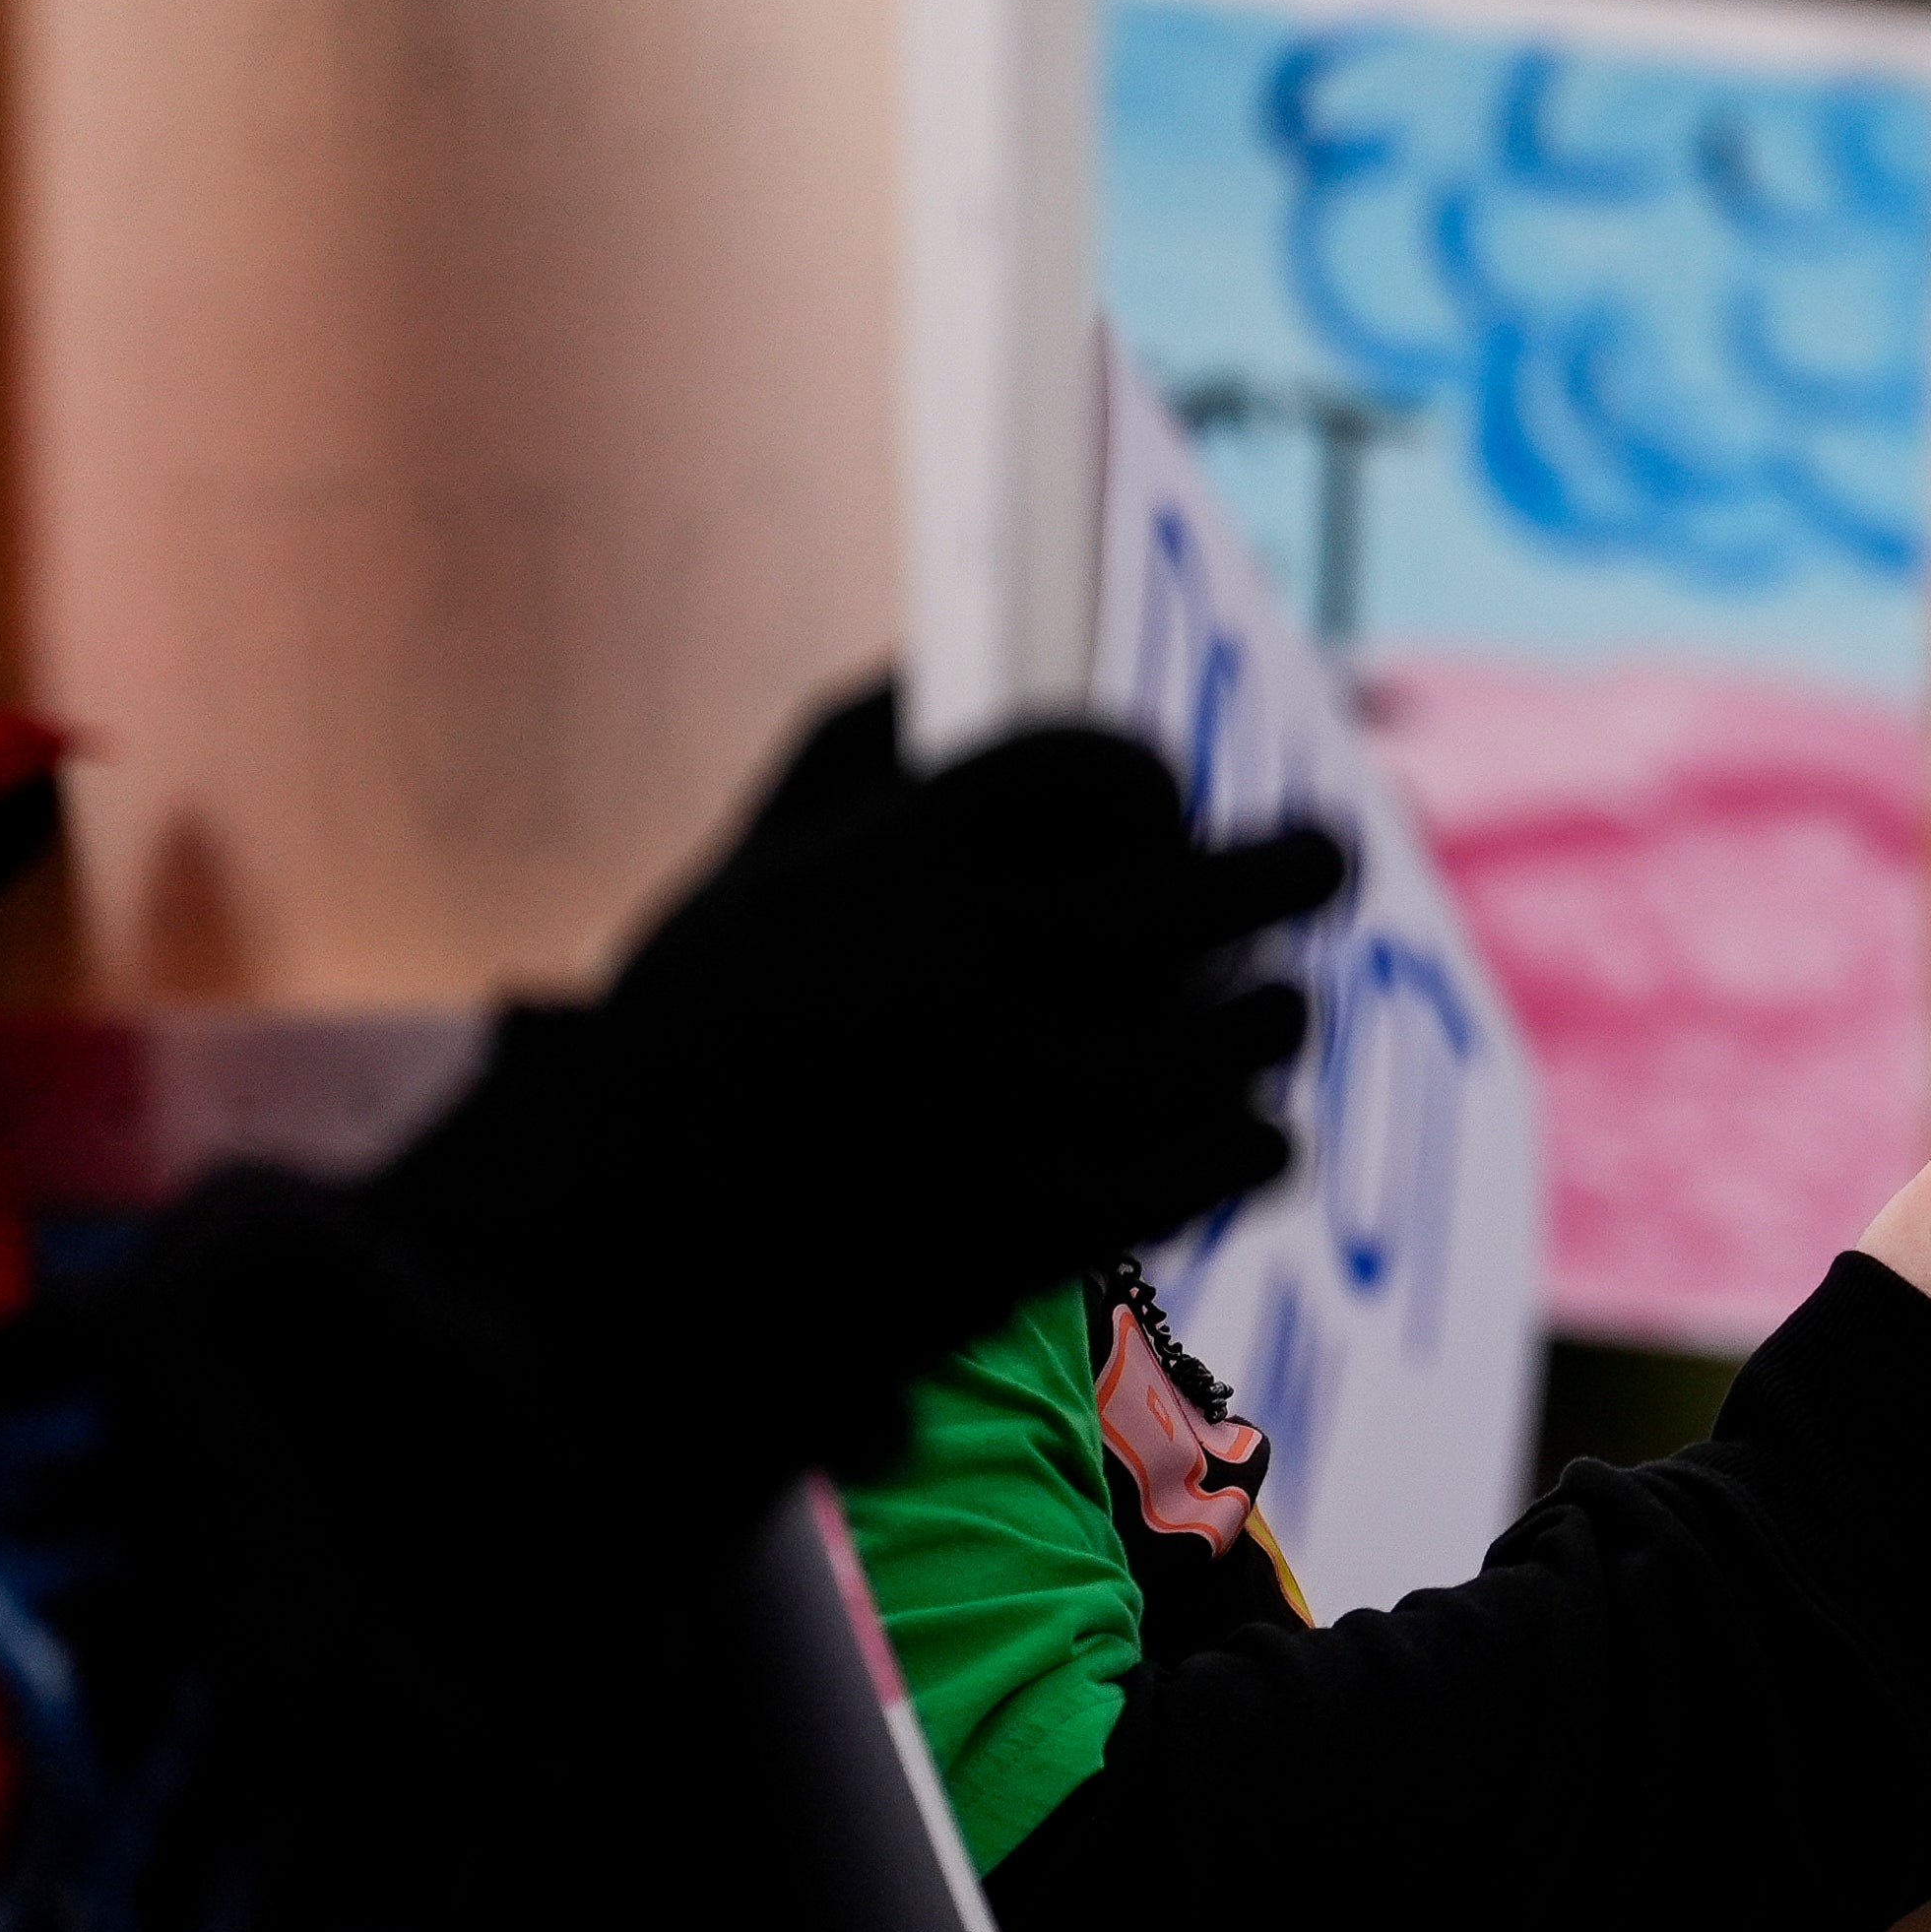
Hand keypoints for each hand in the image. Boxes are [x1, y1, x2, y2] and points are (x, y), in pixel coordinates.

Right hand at [388, 684, 1348, 1391]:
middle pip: (1232, 881)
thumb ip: (852, 754)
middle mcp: (981, 955)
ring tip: (1266, 1016)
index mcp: (901, 854)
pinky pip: (1237, 1149)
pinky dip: (1248, 1137)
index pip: (1107, 763)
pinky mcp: (1059, 1220)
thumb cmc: (679, 1057)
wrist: (606, 1271)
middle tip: (1325, 864)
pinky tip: (1236, 1131)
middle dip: (1297, 868)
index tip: (1165, 808)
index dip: (1152, 783)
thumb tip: (944, 660)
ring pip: (1249, 1022)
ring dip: (1264, 1018)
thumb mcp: (748, 877)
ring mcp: (1029, 1090)